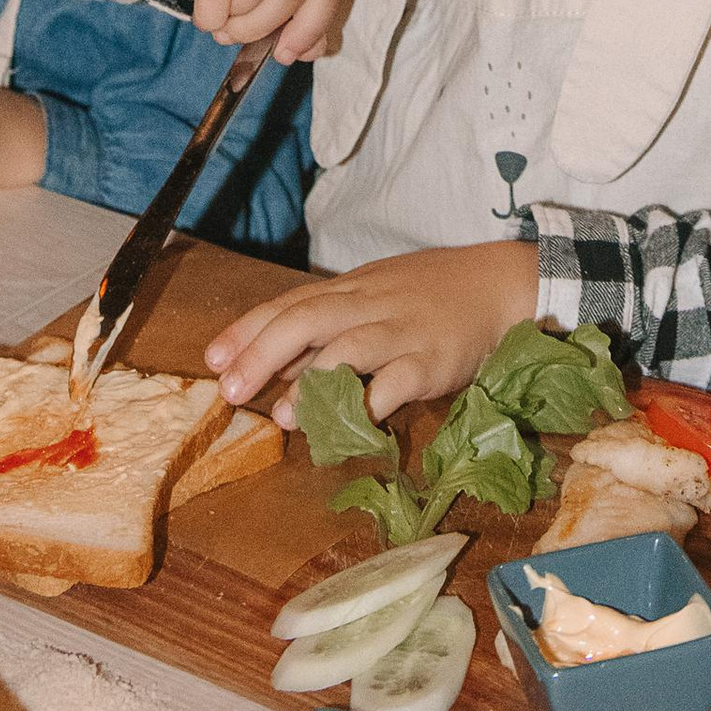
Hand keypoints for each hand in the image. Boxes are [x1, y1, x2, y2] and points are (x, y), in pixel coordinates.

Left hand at [205, 237, 540, 425]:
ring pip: (348, 346)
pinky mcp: (433, 359)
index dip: (247, 330)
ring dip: (310, 381)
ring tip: (283, 416)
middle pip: (307, 318)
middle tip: (230, 390)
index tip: (211, 359)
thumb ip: (328, 330)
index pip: (289, 303)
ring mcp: (402, 330)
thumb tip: (275, 368)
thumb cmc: (431, 295)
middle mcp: (370, 304)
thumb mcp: (374, 298)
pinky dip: (372, 401)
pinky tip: (352, 425)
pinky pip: (398, 380)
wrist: (499, 285)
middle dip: (262, 353)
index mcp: (351, 289)